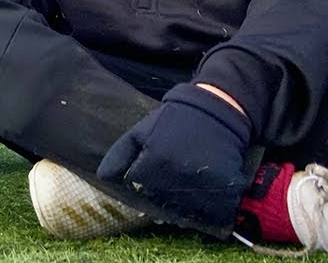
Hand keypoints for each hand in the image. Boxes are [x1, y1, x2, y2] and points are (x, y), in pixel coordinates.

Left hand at [97, 82, 252, 226]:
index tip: (147, 172)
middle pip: (159, 203)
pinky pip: (210, 214)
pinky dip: (205, 212)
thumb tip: (102, 177)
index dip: (138, 181)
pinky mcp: (225, 190)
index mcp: (154, 162)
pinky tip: (201, 196)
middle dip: (158, 195)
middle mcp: (177, 176)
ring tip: (182, 188)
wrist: (214, 112)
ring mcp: (203, 185)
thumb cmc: (172, 122)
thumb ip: (118, 155)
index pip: (136, 187)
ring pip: (183, 212)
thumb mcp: (139, 132)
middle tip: (166, 180)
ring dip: (180, 207)